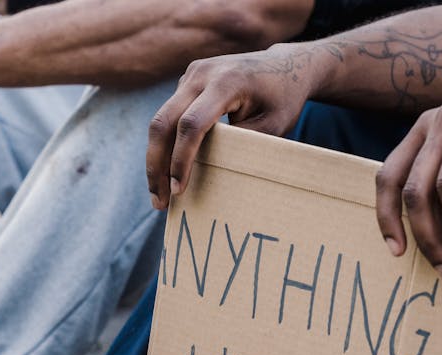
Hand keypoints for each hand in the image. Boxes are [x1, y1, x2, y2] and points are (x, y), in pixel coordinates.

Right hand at [146, 43, 317, 208]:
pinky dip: (165, 145)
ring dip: (156, 159)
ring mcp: (191, 75)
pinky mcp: (187, 82)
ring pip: (160, 119)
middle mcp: (201, 74)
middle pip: (164, 122)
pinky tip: (168, 172)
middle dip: (156, 165)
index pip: (192, 125)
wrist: (286, 65)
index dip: (181, 160)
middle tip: (159, 202)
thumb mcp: (273, 128)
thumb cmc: (283, 99)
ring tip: (159, 194)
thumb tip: (211, 173)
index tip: (178, 190)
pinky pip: (169, 116)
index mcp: (226, 83)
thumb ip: (242, 146)